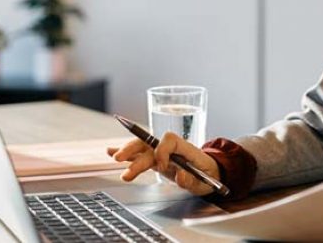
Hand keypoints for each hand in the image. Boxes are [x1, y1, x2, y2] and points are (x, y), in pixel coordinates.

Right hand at [107, 132, 221, 195]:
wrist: (210, 174)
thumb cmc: (208, 175)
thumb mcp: (204, 182)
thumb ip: (191, 180)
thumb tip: (180, 174)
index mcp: (185, 149)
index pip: (170, 140)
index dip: (162, 151)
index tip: (162, 166)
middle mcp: (171, 148)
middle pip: (150, 143)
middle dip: (134, 150)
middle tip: (122, 160)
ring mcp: (162, 154)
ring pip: (142, 147)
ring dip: (127, 151)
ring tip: (113, 156)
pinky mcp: (156, 161)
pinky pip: (140, 155)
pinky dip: (127, 154)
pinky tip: (111, 152)